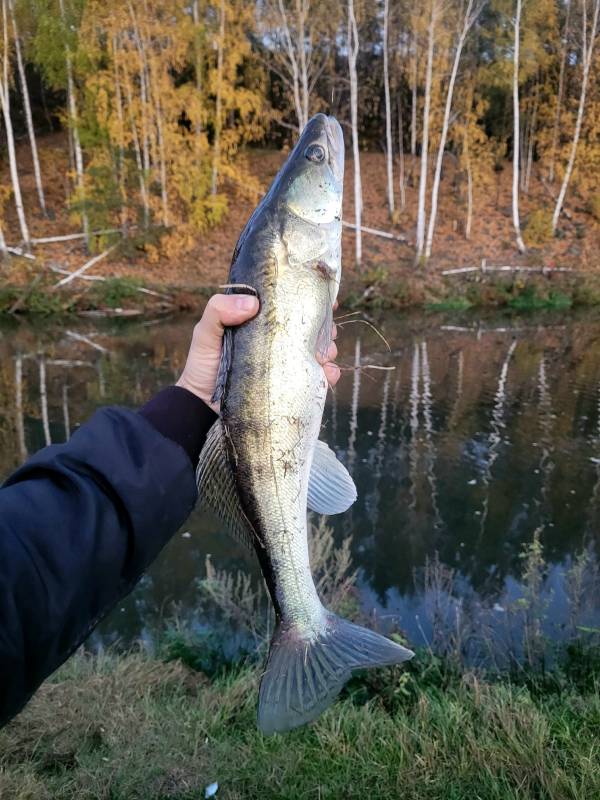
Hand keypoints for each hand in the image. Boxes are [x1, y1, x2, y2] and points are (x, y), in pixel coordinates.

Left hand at [176, 294, 339, 412]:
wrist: (203, 408)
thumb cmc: (203, 366)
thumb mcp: (206, 333)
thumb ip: (219, 311)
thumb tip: (253, 304)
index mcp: (261, 322)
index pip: (289, 305)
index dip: (309, 298)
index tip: (324, 297)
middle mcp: (277, 340)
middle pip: (310, 327)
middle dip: (324, 327)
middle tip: (327, 332)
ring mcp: (286, 364)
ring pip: (318, 350)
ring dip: (328, 349)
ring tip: (325, 354)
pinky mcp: (291, 386)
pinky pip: (317, 378)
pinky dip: (328, 374)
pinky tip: (327, 373)